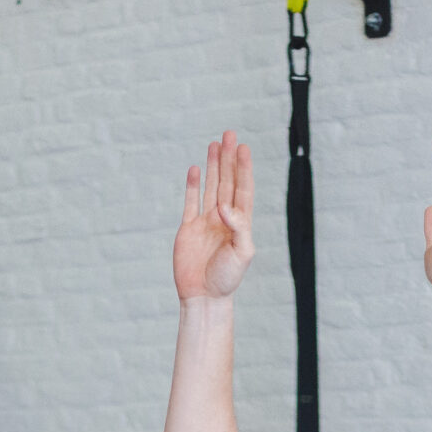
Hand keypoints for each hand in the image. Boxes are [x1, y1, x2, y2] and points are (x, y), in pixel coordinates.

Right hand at [173, 133, 254, 301]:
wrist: (204, 297)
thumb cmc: (227, 279)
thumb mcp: (242, 254)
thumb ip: (238, 228)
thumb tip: (224, 207)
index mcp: (240, 223)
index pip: (242, 189)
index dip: (243, 168)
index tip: (243, 148)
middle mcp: (224, 219)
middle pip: (227, 181)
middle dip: (229, 159)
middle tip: (230, 134)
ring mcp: (205, 222)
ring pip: (211, 187)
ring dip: (214, 166)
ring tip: (215, 144)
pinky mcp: (188, 229)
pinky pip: (191, 202)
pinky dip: (194, 185)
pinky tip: (196, 169)